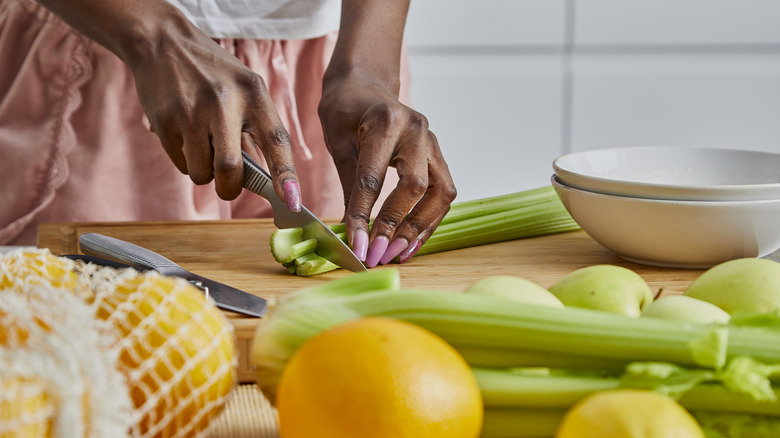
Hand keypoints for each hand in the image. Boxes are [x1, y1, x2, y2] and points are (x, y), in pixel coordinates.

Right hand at [128, 12, 300, 207]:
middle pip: (230, 168)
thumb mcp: (243, 90)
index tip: (293, 201)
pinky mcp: (163, 122)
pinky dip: (186, 161)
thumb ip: (254, 132)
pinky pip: (181, 165)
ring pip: (202, 173)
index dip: (286, 175)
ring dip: (205, 173)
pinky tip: (185, 135)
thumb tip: (264, 181)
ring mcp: (190, 112)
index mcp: (253, 93)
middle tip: (229, 187)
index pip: (276, 140)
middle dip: (230, 188)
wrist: (162, 43)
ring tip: (203, 146)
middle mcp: (223, 101)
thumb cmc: (213, 74)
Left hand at [318, 76, 456, 267]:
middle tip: (380, 253)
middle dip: (398, 225)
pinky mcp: (438, 155)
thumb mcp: (337, 143)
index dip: (364, 215)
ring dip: (421, 228)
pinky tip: (412, 241)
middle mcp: (417, 130)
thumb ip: (349, 186)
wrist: (365, 84)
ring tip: (400, 253)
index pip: (374, 178)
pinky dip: (428, 220)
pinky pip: (441, 193)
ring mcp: (432, 142)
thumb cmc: (346, 110)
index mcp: (385, 122)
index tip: (357, 245)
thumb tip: (352, 233)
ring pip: (441, 193)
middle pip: (419, 186)